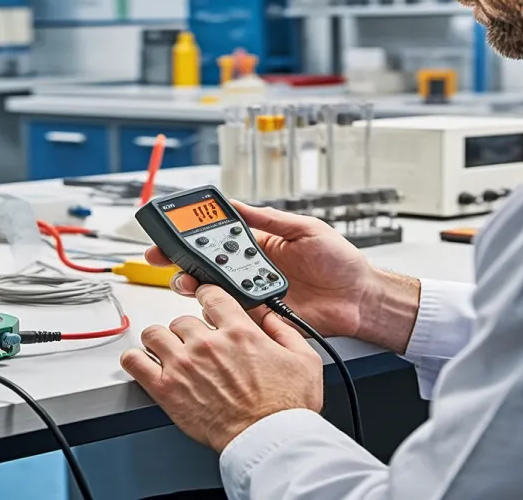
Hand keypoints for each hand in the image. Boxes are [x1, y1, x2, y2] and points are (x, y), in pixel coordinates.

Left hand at [120, 284, 322, 452]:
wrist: (268, 440)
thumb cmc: (286, 408)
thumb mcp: (304, 360)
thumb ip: (285, 330)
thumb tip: (271, 317)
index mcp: (238, 331)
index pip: (209, 294)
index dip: (205, 296)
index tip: (204, 303)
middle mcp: (207, 343)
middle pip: (181, 319)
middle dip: (187, 331)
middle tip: (194, 346)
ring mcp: (183, 364)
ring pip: (154, 334)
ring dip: (160, 342)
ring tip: (169, 354)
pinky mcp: (166, 389)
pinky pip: (135, 362)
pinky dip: (135, 360)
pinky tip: (145, 364)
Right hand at [146, 201, 417, 347]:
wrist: (361, 298)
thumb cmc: (340, 262)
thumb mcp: (305, 228)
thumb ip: (269, 219)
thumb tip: (237, 203)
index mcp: (258, 244)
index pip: (216, 236)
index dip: (191, 234)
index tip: (170, 229)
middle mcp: (250, 269)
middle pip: (205, 264)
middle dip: (179, 260)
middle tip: (161, 257)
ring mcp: (252, 294)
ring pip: (211, 290)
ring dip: (193, 284)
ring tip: (187, 281)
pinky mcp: (260, 318)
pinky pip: (232, 315)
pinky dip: (218, 310)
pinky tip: (212, 303)